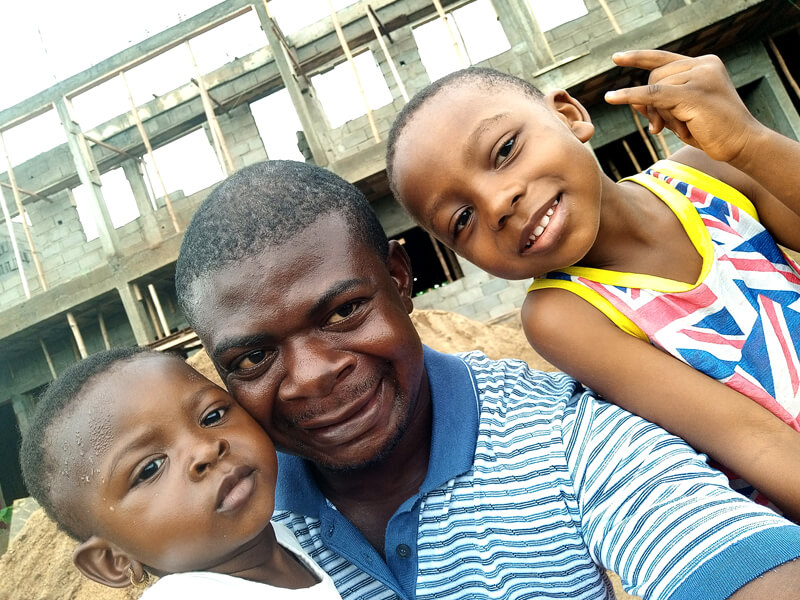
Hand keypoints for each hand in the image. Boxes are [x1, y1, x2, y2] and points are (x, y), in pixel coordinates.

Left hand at [604, 50, 762, 163]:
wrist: (742, 144)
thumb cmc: (712, 132)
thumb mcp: (681, 114)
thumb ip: (659, 104)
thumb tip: (629, 99)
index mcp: (703, 64)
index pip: (663, 57)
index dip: (638, 58)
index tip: (617, 58)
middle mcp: (703, 65)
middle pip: (655, 76)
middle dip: (650, 103)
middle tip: (659, 127)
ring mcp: (700, 76)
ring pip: (655, 89)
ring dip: (660, 114)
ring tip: (682, 128)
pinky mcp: (694, 94)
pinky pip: (652, 94)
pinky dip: (629, 97)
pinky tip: (611, 98)